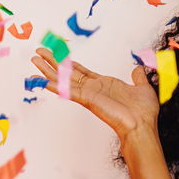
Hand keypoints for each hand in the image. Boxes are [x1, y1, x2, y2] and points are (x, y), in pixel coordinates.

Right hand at [31, 48, 159, 140]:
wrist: (142, 126)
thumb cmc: (143, 113)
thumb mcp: (142, 88)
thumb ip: (138, 77)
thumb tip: (138, 68)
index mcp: (104, 85)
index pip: (81, 71)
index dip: (69, 63)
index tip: (58, 54)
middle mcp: (93, 89)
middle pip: (68, 73)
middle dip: (53, 62)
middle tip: (39, 52)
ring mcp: (89, 95)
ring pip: (64, 80)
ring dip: (48, 70)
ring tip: (35, 60)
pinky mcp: (88, 100)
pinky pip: (68, 90)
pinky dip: (55, 85)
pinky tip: (43, 80)